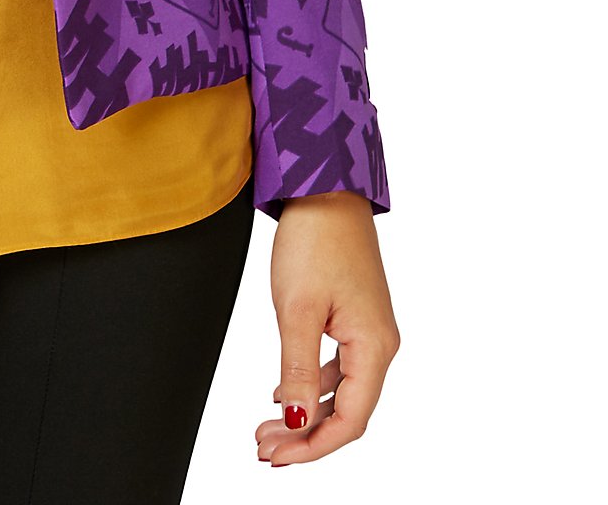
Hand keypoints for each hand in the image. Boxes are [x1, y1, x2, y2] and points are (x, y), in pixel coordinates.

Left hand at [257, 190, 399, 465]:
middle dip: (306, 435)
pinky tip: (284, 393)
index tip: (277, 457)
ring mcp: (369, 330)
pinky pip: (338, 367)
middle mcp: (380, 344)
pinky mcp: (355, 317)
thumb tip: (298, 421)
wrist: (324, 187)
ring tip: (267, 427)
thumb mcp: (297, 309)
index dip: (314, 446)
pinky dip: (311, 386)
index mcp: (375, 346)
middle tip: (264, 448)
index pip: (351, 420)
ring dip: (306, 413)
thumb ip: (298, 370)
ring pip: (341, 391)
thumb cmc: (315, 239)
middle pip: (348, 411)